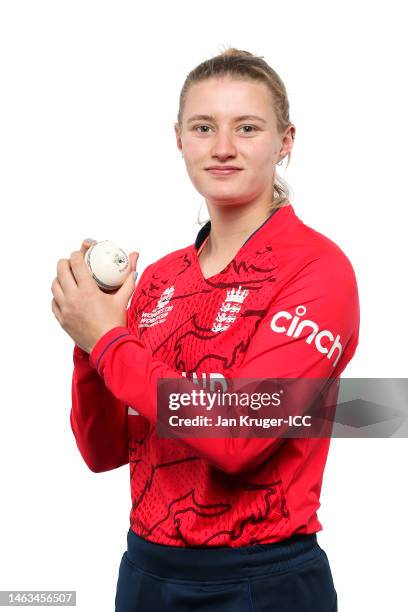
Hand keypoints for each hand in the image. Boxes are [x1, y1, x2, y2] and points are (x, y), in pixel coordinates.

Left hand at [51, 239, 138, 353]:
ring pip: (54, 286)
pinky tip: (64, 295)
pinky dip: (57, 296)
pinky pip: (54, 303)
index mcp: (88, 291)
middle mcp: (73, 298)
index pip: (77, 264)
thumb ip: (128, 280)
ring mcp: (65, 309)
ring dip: (59, 278)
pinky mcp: (62, 320)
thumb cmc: (116, 323)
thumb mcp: (122, 300)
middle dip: (64, 263)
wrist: (107, 346)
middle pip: (61, 272)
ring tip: (65, 277)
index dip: (76, 255)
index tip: (78, 254)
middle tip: (69, 262)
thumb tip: (135, 262)